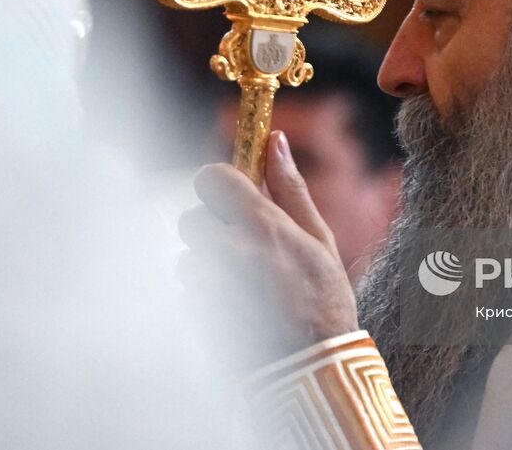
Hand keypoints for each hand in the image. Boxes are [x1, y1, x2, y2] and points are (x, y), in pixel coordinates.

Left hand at [179, 131, 358, 358]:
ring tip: (246, 286)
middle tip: (246, 249)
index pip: (211, 177)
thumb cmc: (324, 302)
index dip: (221, 184)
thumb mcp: (321, 239)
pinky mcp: (195, 313)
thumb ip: (291, 188)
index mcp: (261, 224)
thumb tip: (275, 140)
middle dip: (213, 228)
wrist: (311, 371)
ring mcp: (208, 284)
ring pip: (187, 256)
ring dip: (208, 265)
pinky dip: (205, 296)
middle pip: (192, 217)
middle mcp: (228, 249)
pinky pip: (187, 291)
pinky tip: (237, 309)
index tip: (236, 198)